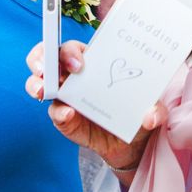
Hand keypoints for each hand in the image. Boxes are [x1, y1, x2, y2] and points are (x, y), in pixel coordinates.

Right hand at [25, 41, 164, 173]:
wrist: (131, 144)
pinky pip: (54, 113)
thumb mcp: (151, 110)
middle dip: (41, 58)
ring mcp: (67, 97)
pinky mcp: (65, 119)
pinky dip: (58, 113)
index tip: (78, 63)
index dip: (69, 51)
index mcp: (95, 64)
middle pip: (49, 58)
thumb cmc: (137, 113)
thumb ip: (155, 111)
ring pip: (40, 83)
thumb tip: (151, 116)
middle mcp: (75, 77)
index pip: (74, 48)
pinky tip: (68, 114)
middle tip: (45, 68)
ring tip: (41, 91)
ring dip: (35, 84)